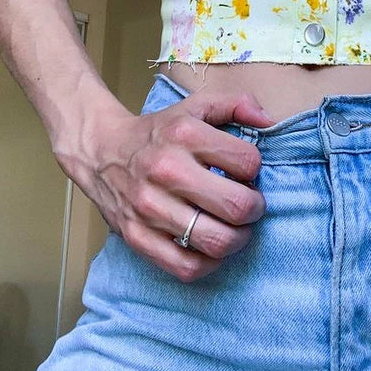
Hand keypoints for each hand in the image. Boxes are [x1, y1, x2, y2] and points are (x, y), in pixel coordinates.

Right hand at [64, 87, 272, 281]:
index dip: (255, 169)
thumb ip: (237, 103)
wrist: (101, 151)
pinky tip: (211, 247)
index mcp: (184, 134)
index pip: (246, 162)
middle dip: (255, 209)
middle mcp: (167, 170)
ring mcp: (150, 207)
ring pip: (216, 242)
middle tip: (250, 205)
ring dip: (237, 239)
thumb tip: (268, 121)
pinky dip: (209, 263)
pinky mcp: (137, 237)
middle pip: (236, 206)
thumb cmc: (159, 131)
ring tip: (235, 227)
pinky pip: (187, 267)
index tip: (246, 172)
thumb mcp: (196, 106)